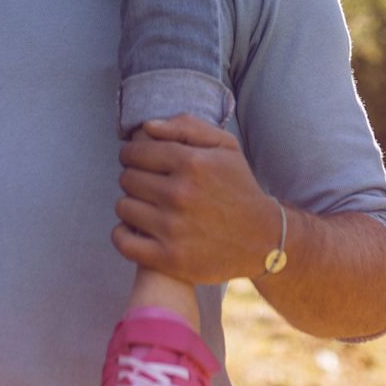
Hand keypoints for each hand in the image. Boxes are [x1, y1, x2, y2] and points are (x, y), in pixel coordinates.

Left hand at [112, 115, 282, 285]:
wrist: (263, 239)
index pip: (135, 151)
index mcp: (192, 162)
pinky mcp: (168, 258)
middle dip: (133, 177)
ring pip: (123, 206)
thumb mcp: (225, 146)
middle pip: (127, 178)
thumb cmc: (239, 187)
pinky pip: (122, 241)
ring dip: (130, 204)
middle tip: (146, 183)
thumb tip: (146, 126)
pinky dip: (123, 234)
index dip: (131, 153)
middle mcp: (179, 194)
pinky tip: (136, 229)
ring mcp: (172, 228)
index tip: (137, 159)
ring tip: (145, 205)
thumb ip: (187, 127)